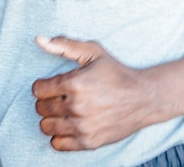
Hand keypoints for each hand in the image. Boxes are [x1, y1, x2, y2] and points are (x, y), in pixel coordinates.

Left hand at [32, 35, 161, 150]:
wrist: (144, 98)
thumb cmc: (117, 74)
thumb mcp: (93, 52)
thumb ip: (63, 45)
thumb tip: (38, 39)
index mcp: (75, 83)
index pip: (38, 90)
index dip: (43, 86)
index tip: (52, 86)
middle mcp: (77, 106)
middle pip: (41, 108)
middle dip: (46, 102)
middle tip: (59, 99)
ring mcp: (83, 126)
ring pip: (46, 127)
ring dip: (51, 119)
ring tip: (63, 112)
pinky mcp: (89, 142)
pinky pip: (58, 144)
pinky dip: (59, 136)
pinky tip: (68, 126)